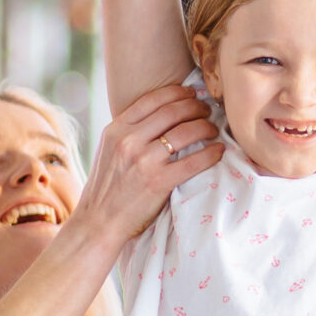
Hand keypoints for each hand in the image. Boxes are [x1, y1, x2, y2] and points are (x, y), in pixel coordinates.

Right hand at [75, 83, 223, 241]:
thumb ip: (129, 132)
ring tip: (213, 130)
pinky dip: (211, 153)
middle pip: (173, 111)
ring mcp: (144, 161)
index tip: (191, 94)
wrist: (97, 223)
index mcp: (116, 130)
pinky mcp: (159, 182)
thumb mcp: (109, 150)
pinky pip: (194, 161)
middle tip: (207, 111)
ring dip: (206, 127)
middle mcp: (129, 141)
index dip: (177, 93)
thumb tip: (160, 116)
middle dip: (196, 107)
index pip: (152, 99)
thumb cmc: (106, 188)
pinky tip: (218, 151)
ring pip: (186, 132)